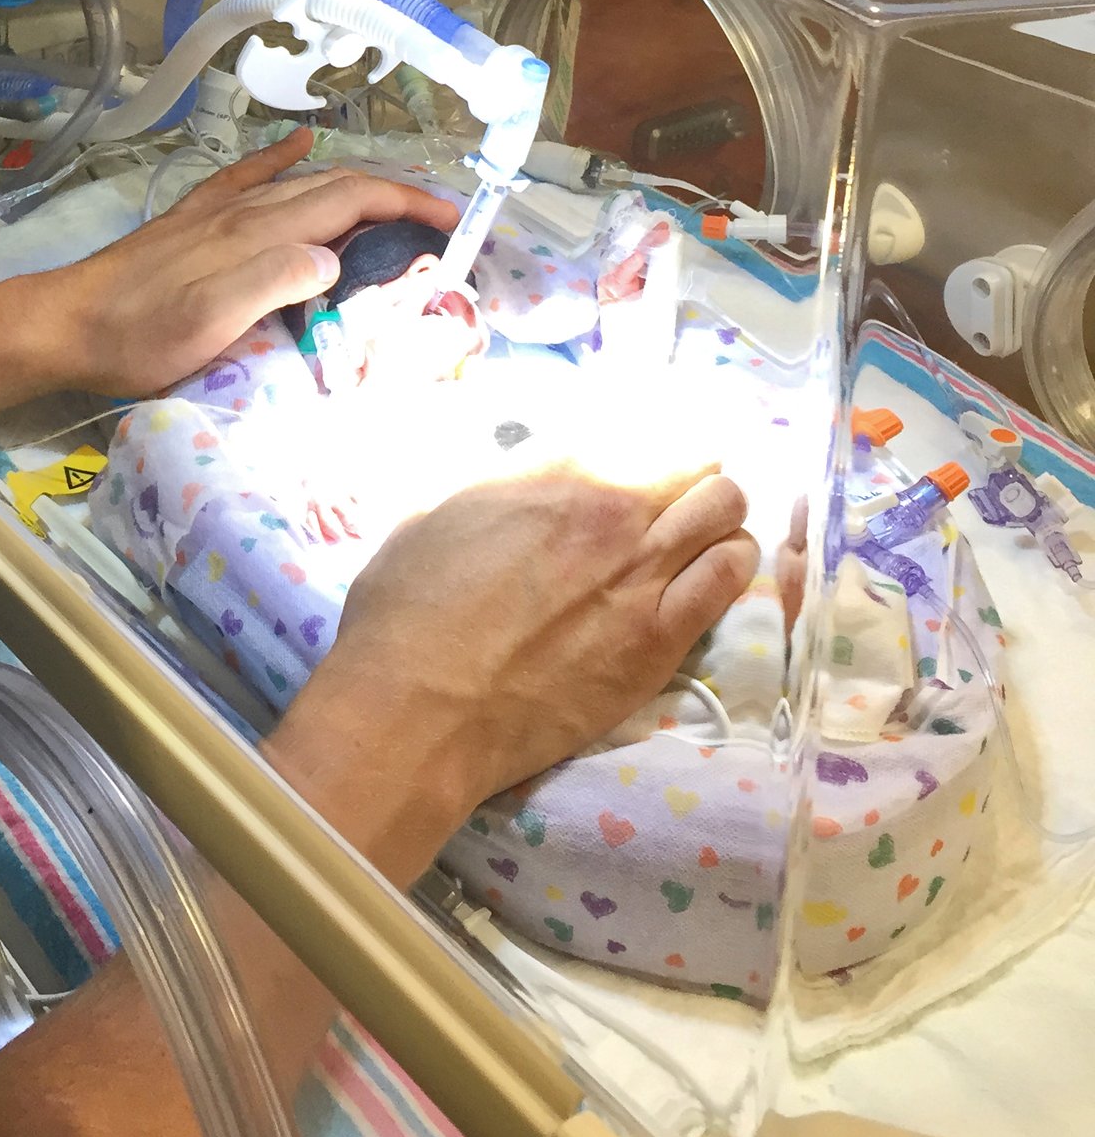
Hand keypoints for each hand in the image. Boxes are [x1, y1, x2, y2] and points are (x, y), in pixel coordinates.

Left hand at [0, 131, 459, 416]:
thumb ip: (273, 282)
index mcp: (260, 233)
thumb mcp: (211, 323)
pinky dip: (283, 158)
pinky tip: (300, 145)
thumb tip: (334, 256)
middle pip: (336, 186)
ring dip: (356, 184)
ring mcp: (217, 210)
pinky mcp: (194, 219)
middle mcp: (245, 210)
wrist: (67, 323)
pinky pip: (250, 175)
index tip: (452, 223)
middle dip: (396, 195)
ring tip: (396, 201)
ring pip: (303, 182)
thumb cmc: (139, 336)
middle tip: (442, 222)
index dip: (408, 205)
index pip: (352, 202)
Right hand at [266, 454, 755, 882]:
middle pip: (698, 464)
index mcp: (553, 472)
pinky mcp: (661, 639)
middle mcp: (611, 510)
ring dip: (715, 519)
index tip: (635, 460)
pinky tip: (702, 578)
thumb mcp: (434, 511)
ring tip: (692, 543)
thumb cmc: (406, 610)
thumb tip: (532, 471)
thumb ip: (498, 483)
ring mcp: (644, 575)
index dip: (641, 443)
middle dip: (690, 476)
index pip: (636, 427)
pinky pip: (729, 577)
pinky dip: (725, 565)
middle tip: (669, 503)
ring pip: (727, 514)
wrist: (418, 709)